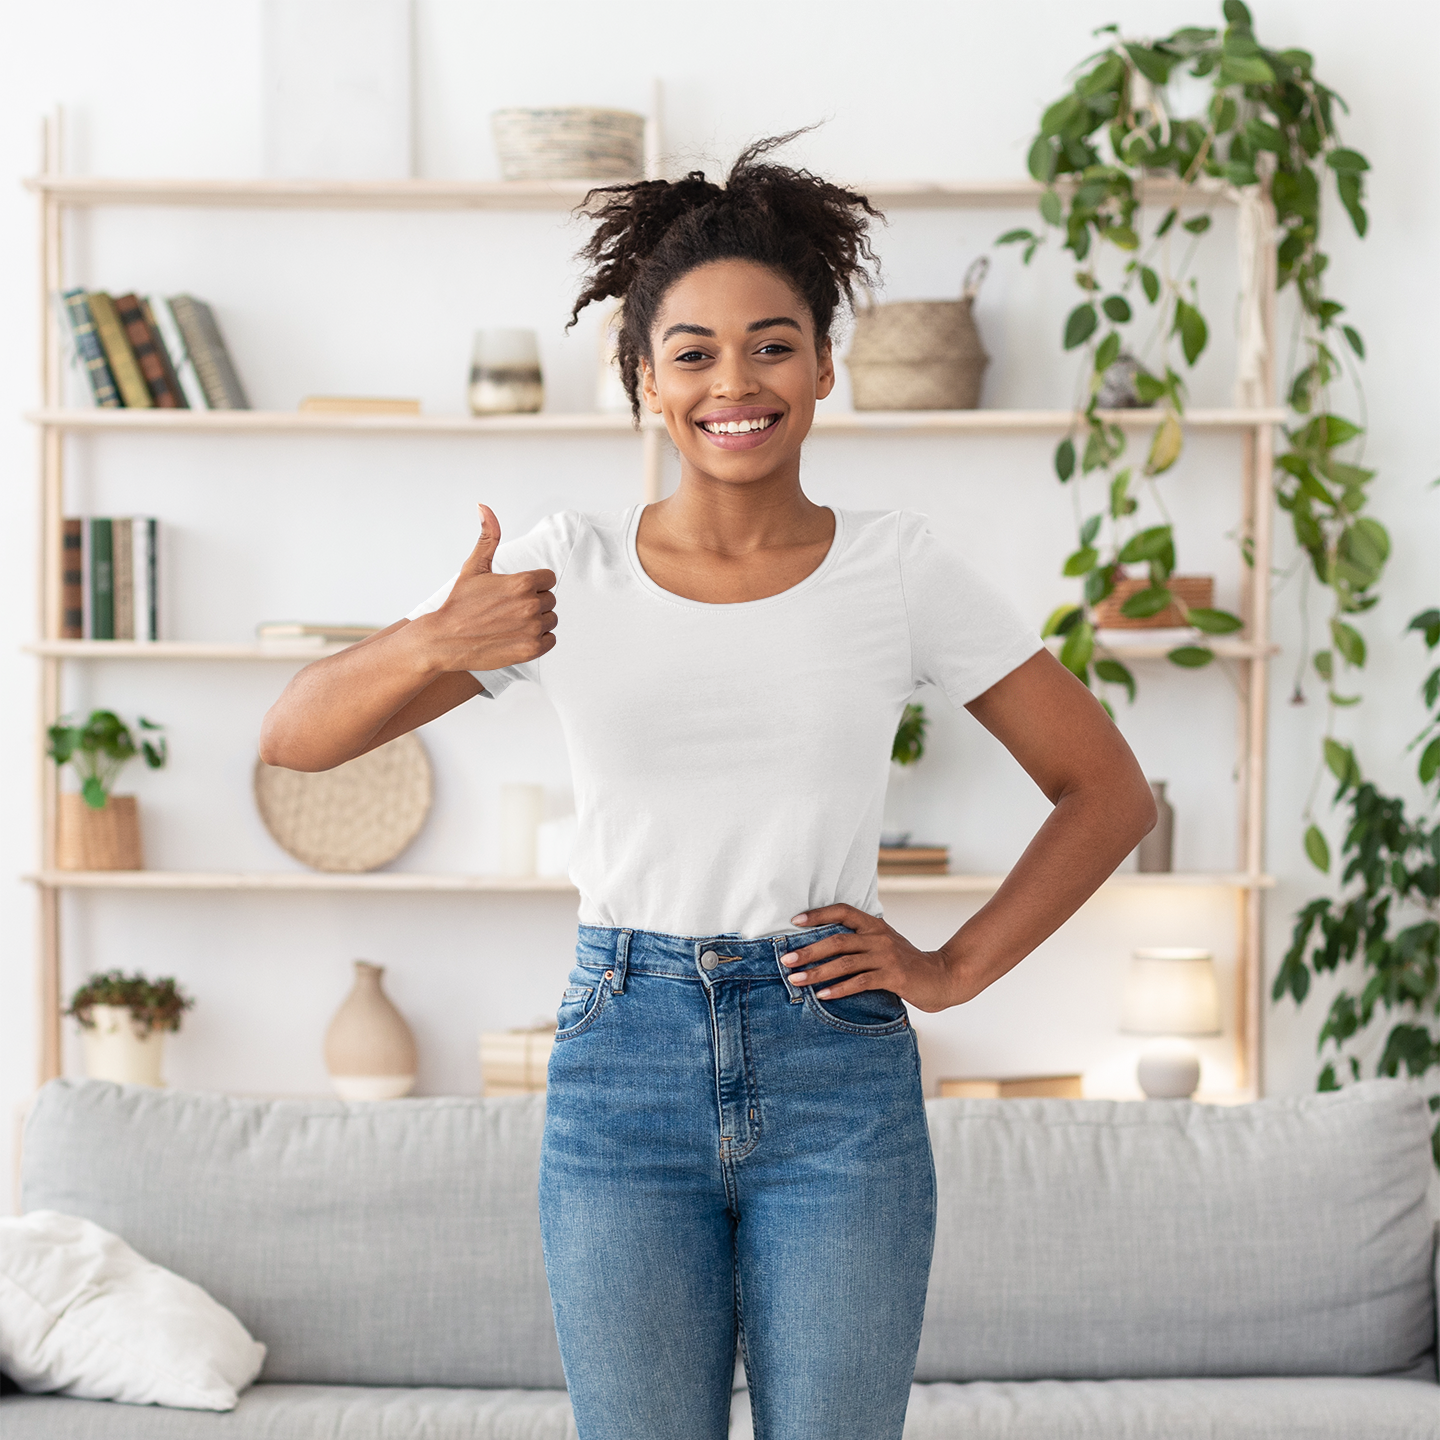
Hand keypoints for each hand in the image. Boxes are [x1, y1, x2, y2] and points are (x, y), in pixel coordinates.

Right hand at [419, 504, 557, 672]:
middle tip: (508, 609)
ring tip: (511, 623)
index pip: (548, 578)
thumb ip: (488, 537)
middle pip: (549, 599)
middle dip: (533, 602)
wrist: (444, 640)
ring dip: (537, 621)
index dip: (533, 583)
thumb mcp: (474, 567)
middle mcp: (530, 605)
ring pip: (550, 620)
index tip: (513, 591)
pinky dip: (538, 639)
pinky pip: (550, 640)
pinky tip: (517, 636)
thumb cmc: (459, 603)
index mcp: (522, 582)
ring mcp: (532, 629)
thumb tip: (484, 506)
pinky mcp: (530, 649)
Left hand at [783, 904, 966, 1013]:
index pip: (843, 911)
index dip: (819, 914)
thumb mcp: (884, 945)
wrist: (942, 977)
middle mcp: (879, 937)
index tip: (795, 921)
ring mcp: (886, 956)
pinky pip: (860, 982)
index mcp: (875, 925)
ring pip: (844, 962)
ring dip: (817, 972)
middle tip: (786, 960)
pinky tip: (822, 996)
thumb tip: (824, 945)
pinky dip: (838, 989)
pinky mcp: (893, 976)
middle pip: (837, 940)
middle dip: (808, 950)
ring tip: (796, 980)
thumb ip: (861, 942)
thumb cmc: (907, 963)